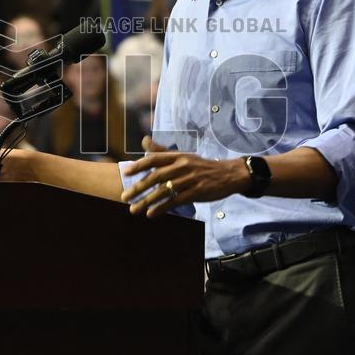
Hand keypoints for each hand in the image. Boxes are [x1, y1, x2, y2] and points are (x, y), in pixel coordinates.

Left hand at [119, 136, 249, 217]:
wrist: (229, 174)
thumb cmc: (202, 166)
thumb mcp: (183, 156)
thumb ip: (162, 151)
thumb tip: (144, 140)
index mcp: (177, 156)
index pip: (154, 158)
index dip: (139, 165)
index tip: (126, 172)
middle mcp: (182, 166)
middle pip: (156, 177)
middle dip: (138, 187)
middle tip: (124, 197)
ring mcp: (189, 179)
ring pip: (164, 191)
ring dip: (146, 201)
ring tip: (133, 210)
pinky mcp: (196, 192)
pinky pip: (175, 201)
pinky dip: (162, 207)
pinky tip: (151, 214)